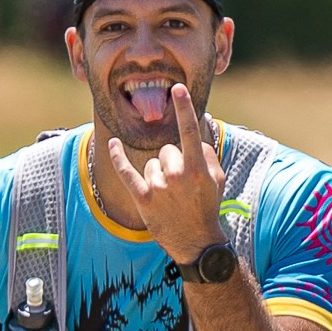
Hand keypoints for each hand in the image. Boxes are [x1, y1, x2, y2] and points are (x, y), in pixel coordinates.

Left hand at [106, 84, 225, 262]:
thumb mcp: (218, 179)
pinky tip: (113, 143)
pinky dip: (118, 158)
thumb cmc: (207, 207)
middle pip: (167, 149)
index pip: (189, 131)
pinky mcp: (143, 199)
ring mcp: (158, 188)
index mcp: (197, 168)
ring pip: (151, 162)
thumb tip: (196, 130)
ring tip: (169, 194)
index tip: (177, 88)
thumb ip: (208, 152)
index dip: (184, 108)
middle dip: (173, 161)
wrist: (196, 242)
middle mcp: (177, 175)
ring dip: (158, 173)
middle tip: (181, 184)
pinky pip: (126, 173)